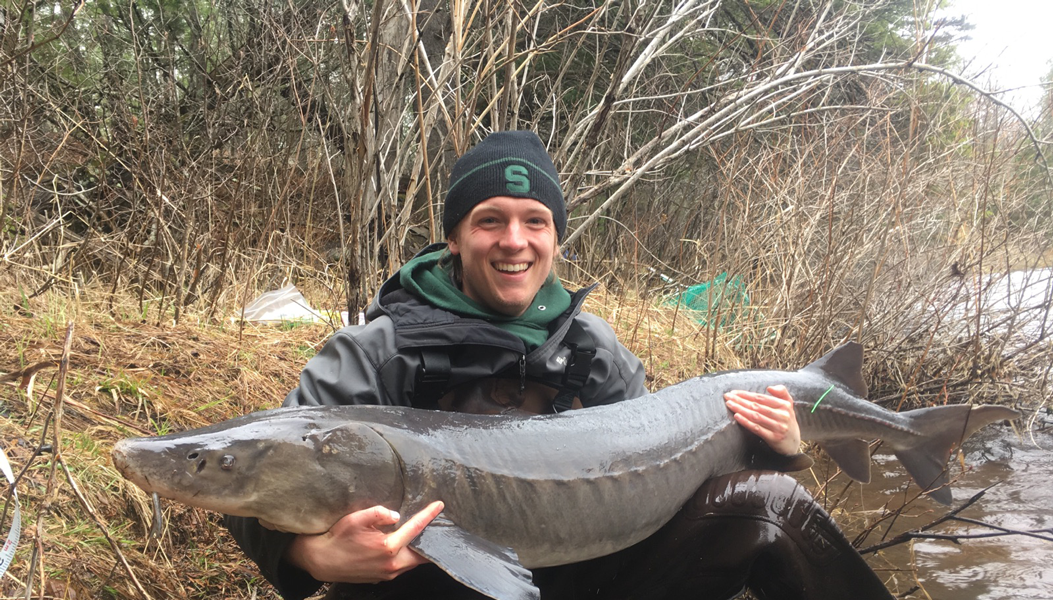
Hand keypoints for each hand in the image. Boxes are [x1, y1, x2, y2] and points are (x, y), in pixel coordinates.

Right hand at [284, 501, 443, 582]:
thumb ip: (379, 513)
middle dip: (430, 542)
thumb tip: (397, 515)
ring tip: (422, 536)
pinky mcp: (381, 578)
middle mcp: (391, 564)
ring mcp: (387, 574)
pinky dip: (406, 558)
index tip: (440, 506)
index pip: (416, 528)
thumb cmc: (338, 537)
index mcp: (388, 547)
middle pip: (421, 554)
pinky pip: (400, 568)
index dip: (429, 515)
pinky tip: (403, 548)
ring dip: (418, 551)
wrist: (322, 561)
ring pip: (411, 563)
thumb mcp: (356, 518)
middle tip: (437, 528)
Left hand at [724, 385, 800, 455]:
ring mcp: (778, 427)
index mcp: (784, 405)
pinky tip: (737, 416)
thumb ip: (782, 392)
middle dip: (740, 400)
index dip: (746, 394)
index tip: (734, 392)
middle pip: (756, 406)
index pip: (761, 398)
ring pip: (755, 416)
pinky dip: (746, 422)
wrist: (793, 443)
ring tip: (729, 404)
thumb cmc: (787, 421)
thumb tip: (769, 387)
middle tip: (727, 397)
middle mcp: (782, 416)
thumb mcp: (788, 405)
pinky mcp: (774, 438)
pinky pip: (757, 429)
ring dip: (740, 409)